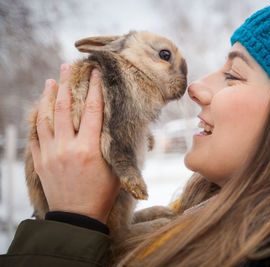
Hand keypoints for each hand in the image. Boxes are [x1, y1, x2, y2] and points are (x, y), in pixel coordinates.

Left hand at [30, 64, 119, 223]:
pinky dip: (38, 119)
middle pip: (64, 107)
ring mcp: (50, 154)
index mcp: (89, 149)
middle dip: (67, 83)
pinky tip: (40, 109)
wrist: (78, 217)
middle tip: (67, 67)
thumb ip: (113, 144)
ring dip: (47, 97)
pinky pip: (36, 135)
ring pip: (45, 118)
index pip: (91, 110)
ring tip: (50, 81)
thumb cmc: (102, 193)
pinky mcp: (40, 161)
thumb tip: (116, 123)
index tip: (95, 72)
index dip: (94, 88)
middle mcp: (67, 147)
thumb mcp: (115, 168)